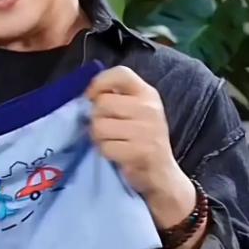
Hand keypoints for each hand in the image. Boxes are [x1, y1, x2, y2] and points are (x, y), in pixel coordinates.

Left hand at [86, 66, 195, 224]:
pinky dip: (106, 153)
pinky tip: (118, 155)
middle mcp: (149, 108)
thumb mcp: (135, 112)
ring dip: (99, 138)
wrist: (163, 175)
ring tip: (113, 142)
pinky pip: (106, 147)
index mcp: (147, 93)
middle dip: (96, 118)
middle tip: (107, 129)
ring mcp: (147, 130)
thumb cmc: (142, 139)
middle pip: (102, 103)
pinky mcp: (142, 151)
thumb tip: (87, 94)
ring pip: (99, 126)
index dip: (100, 82)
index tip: (91, 96)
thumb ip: (116, 98)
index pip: (121, 73)